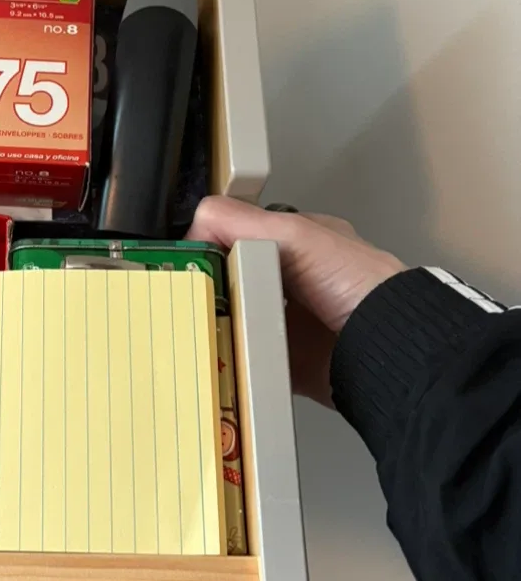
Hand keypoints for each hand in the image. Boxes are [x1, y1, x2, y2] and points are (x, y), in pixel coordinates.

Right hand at [188, 196, 403, 405]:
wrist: (390, 350)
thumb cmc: (362, 286)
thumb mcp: (297, 235)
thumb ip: (242, 220)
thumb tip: (197, 220)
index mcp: (296, 241)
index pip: (236, 231)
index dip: (210, 243)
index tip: (190, 262)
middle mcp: (292, 280)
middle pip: (229, 278)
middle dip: (208, 287)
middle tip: (193, 298)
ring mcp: (289, 321)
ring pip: (233, 319)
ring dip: (215, 325)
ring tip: (203, 326)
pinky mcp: (286, 359)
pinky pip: (246, 359)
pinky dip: (231, 359)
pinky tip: (221, 354)